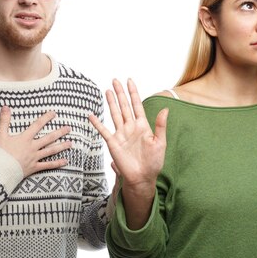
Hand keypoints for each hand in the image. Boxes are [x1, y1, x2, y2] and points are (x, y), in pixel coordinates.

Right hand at [0, 106, 71, 176]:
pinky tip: (65, 161)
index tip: (54, 113)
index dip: (46, 118)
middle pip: (49, 138)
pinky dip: (57, 163)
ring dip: (61, 146)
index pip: (38, 125)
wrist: (1, 170)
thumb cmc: (0, 152)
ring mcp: (35, 157)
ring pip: (51, 150)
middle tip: (69, 128)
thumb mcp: (1, 135)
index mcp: (25, 138)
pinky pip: (48, 165)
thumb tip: (5, 107)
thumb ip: (4, 121)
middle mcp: (33, 147)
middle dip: (59, 132)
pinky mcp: (34, 167)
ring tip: (70, 143)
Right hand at [89, 79, 167, 194]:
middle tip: (115, 80)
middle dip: (120, 93)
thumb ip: (161, 126)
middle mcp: (131, 127)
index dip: (133, 93)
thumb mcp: (160, 143)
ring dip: (111, 102)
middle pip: (124, 106)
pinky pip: (103, 130)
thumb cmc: (154, 162)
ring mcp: (121, 134)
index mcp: (143, 126)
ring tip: (107, 90)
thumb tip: (165, 109)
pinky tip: (91, 115)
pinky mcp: (113, 143)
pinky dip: (97, 123)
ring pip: (115, 114)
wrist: (142, 177)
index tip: (130, 81)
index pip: (136, 105)